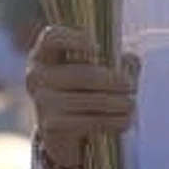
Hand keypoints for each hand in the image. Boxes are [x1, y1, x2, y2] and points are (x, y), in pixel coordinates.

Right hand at [25, 26, 137, 160]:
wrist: (64, 130)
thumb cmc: (83, 89)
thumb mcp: (95, 68)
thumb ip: (113, 58)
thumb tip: (130, 59)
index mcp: (44, 54)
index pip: (51, 37)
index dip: (73, 39)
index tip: (98, 47)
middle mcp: (37, 76)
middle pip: (81, 74)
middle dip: (112, 81)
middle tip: (131, 85)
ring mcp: (42, 102)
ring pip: (88, 100)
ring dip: (116, 103)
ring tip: (132, 104)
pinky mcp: (51, 127)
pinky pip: (88, 122)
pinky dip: (111, 121)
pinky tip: (125, 120)